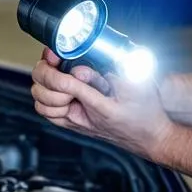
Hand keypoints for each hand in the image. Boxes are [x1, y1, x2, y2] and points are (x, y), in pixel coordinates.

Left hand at [31, 48, 175, 161]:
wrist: (151, 138)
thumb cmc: (147, 113)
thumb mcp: (139, 87)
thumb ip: (113, 74)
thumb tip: (84, 68)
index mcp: (97, 106)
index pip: (62, 84)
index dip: (54, 66)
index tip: (57, 53)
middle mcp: (81, 117)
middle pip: (42, 94)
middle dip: (45, 73)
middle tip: (56, 59)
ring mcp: (75, 122)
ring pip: (41, 104)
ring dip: (44, 85)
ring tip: (57, 72)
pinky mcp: (74, 123)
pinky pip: (48, 112)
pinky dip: (46, 97)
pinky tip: (59, 85)